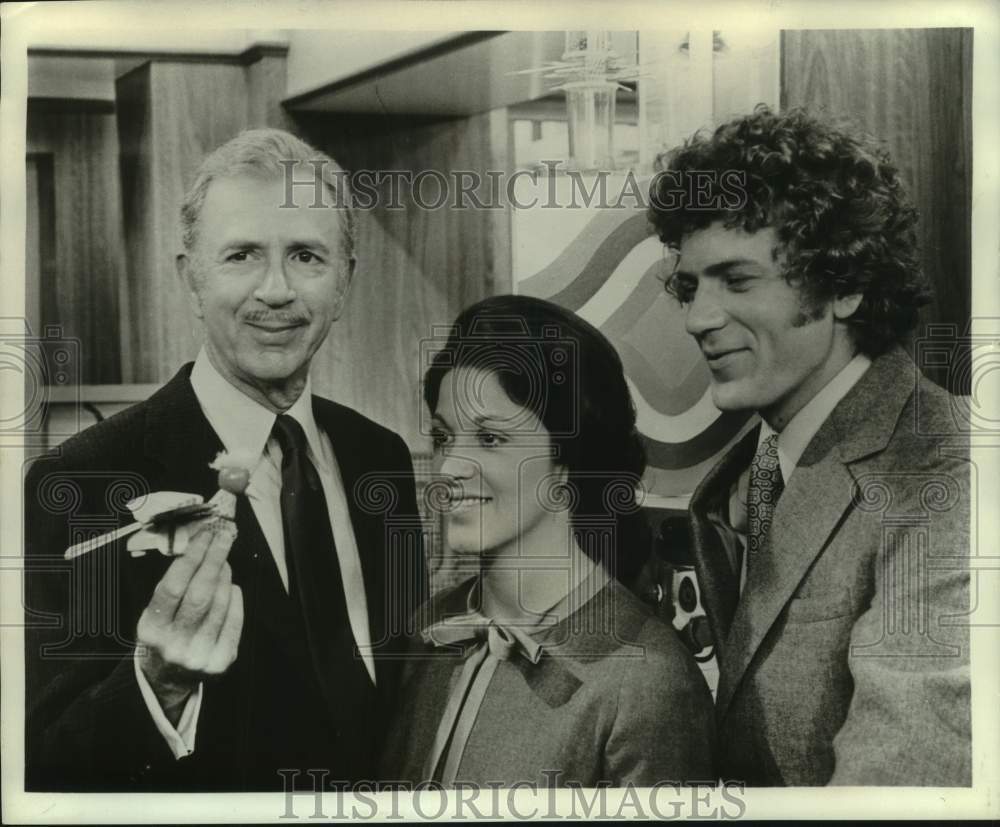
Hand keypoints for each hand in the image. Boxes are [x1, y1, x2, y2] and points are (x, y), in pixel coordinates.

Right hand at [136, 518, 242, 723]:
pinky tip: (232, 588)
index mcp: (151, 629)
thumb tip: (201, 549)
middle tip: (224, 538)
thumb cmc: (163, 636)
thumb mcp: (155, 614)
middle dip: (215, 560)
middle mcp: (174, 644)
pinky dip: (235, 599)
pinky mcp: (221, 662)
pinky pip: (235, 621)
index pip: (173, 587)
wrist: (167, 681)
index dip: (191, 558)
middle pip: (201, 594)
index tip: (204, 536)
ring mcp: (199, 655)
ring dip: (226, 577)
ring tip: (224, 563)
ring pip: (220, 605)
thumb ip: (174, 587)